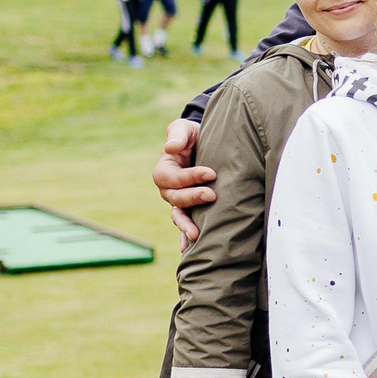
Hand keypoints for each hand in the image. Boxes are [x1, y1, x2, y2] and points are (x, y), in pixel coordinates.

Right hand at [154, 118, 215, 245]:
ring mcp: (178, 201)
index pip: (173, 178)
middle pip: (175, 199)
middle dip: (193, 198)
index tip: (211, 173)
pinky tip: (189, 248)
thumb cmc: (191, 134)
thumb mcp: (183, 129)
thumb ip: (177, 135)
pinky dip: (185, 236)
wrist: (203, 143)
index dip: (190, 176)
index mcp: (164, 171)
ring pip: (178, 215)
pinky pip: (186, 223)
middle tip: (213, 195)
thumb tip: (170, 148)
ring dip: (185, 226)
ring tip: (196, 235)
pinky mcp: (191, 208)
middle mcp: (168, 189)